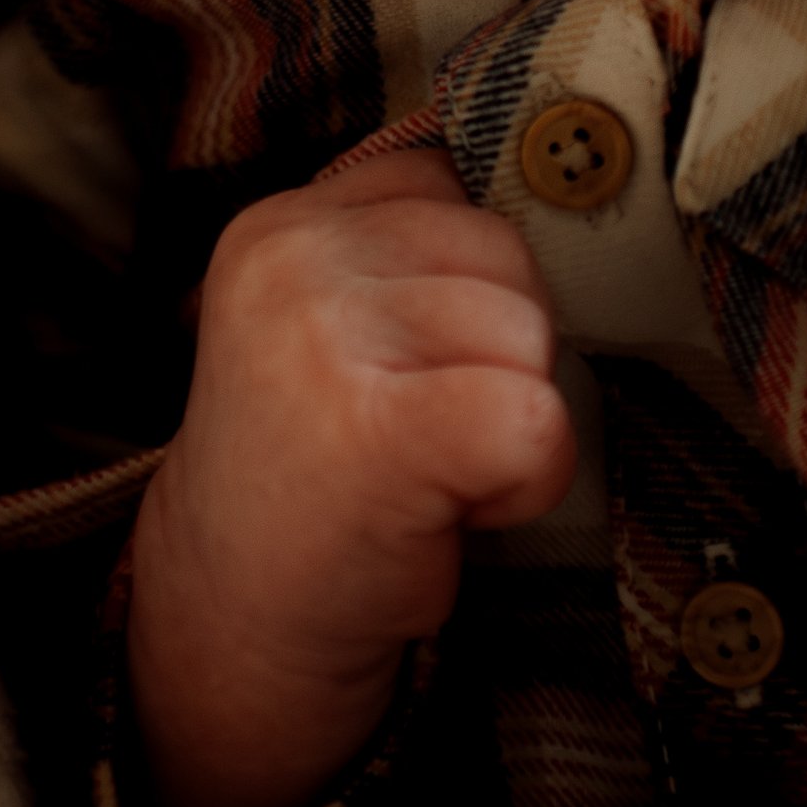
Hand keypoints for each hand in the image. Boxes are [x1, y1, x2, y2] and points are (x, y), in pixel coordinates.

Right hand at [127, 147, 574, 806]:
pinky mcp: (377, 429)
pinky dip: (526, 479)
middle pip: (508, 252)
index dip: (467, 282)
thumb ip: (411, 246)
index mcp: (282, 220)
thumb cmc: (319, 474)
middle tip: (420, 433)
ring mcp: (326, 339)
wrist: (235, 627)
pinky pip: (535, 418)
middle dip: (498, 352)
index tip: (407, 367)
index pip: (451, 178)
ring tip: (428, 471)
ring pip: (530, 334)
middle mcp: (293, 259)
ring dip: (510, 419)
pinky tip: (455, 508)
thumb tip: (571, 185)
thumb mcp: (335, 321)